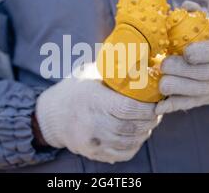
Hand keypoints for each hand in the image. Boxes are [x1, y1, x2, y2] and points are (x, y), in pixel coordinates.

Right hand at [36, 63, 160, 163]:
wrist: (51, 115)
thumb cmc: (75, 89)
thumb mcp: (90, 73)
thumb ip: (113, 67)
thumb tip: (141, 53)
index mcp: (93, 100)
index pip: (127, 108)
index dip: (147, 107)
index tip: (156, 101)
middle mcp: (92, 123)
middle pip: (131, 127)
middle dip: (150, 120)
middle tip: (157, 111)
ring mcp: (93, 141)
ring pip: (130, 142)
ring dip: (144, 132)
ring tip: (148, 122)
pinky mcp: (94, 153)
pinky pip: (123, 154)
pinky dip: (134, 145)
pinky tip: (136, 134)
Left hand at [155, 21, 208, 114]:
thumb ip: (198, 15)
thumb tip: (185, 6)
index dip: (195, 53)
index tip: (184, 50)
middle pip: (195, 73)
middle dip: (173, 67)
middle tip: (163, 62)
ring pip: (184, 90)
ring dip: (167, 82)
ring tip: (159, 74)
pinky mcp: (201, 102)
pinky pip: (181, 106)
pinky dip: (167, 105)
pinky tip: (156, 103)